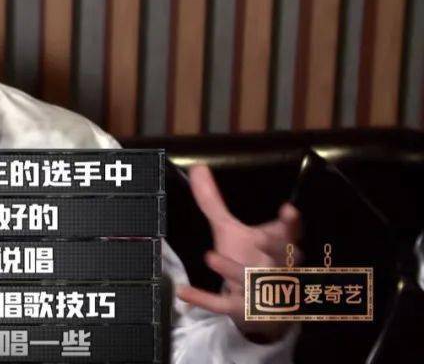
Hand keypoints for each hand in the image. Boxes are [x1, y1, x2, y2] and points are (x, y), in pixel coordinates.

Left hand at [176, 164, 302, 342]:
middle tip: (259, 239)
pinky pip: (223, 304)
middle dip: (273, 249)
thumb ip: (213, 202)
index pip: (290, 233)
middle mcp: (274, 268)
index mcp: (276, 246)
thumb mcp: (229, 229)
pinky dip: (203, 298)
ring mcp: (259, 290)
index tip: (288, 210)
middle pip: (279, 258)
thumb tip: (197, 167)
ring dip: (233, 270)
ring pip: (252, 281)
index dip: (291, 224)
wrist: (259, 306)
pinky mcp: (241, 308)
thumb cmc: (246, 258)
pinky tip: (183, 291)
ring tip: (211, 256)